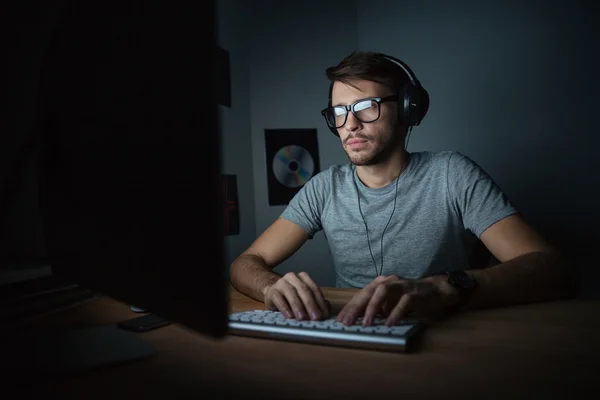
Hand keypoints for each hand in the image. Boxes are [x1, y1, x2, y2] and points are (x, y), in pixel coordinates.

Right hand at [263, 272, 329, 320]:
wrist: (270, 292)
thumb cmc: (290, 297)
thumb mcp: (304, 298)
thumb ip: (316, 302)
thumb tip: (327, 309)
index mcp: (303, 277)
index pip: (314, 289)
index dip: (320, 302)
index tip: (324, 316)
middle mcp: (292, 277)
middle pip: (304, 290)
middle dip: (311, 305)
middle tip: (315, 318)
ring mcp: (281, 283)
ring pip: (291, 293)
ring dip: (298, 307)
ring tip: (302, 318)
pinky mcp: (272, 291)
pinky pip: (278, 299)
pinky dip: (284, 308)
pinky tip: (289, 316)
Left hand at [337, 275, 457, 325]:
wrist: (435, 291)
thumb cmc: (409, 297)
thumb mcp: (390, 302)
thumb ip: (378, 308)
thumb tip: (359, 320)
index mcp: (380, 283)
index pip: (361, 294)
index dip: (350, 306)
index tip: (340, 319)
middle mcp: (389, 282)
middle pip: (369, 292)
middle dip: (356, 307)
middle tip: (348, 322)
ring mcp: (402, 286)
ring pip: (383, 292)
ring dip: (373, 307)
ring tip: (366, 323)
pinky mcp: (414, 293)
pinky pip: (403, 302)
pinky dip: (395, 313)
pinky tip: (389, 324)